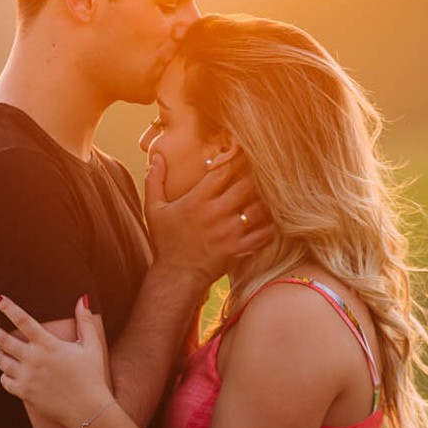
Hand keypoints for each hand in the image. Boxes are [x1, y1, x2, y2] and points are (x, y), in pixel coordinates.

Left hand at [0, 294, 113, 427]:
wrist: (87, 408)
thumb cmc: (92, 375)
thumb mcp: (92, 346)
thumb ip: (86, 321)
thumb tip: (83, 298)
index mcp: (49, 345)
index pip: (24, 321)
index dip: (9, 308)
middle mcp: (33, 359)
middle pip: (4, 341)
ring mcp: (26, 377)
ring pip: (1, 361)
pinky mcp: (23, 392)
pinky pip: (4, 380)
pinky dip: (5, 374)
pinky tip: (8, 371)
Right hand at [144, 148, 270, 286]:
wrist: (176, 276)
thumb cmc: (166, 241)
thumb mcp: (154, 210)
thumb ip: (155, 181)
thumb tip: (157, 155)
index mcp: (197, 201)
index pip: (223, 171)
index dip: (236, 158)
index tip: (243, 151)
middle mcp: (215, 213)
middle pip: (247, 185)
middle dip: (256, 175)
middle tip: (265, 168)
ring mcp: (229, 232)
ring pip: (259, 207)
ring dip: (267, 198)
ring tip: (273, 190)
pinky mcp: (239, 248)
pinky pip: (264, 233)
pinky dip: (272, 223)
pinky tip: (274, 216)